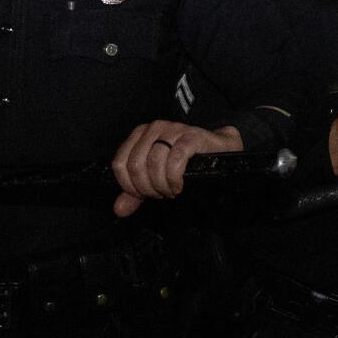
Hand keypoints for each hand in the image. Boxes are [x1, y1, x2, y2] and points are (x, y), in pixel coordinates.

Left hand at [109, 120, 242, 217]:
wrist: (218, 149)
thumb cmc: (186, 162)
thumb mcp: (155, 177)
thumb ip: (135, 193)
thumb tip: (119, 209)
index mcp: (139, 135)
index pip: (120, 163)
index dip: (129, 185)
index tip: (142, 195)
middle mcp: (153, 129)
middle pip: (136, 165)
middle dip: (147, 187)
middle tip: (160, 194)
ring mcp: (173, 129)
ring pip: (154, 162)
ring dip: (161, 185)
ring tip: (170, 191)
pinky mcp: (191, 136)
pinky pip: (176, 159)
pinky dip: (174, 178)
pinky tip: (178, 186)